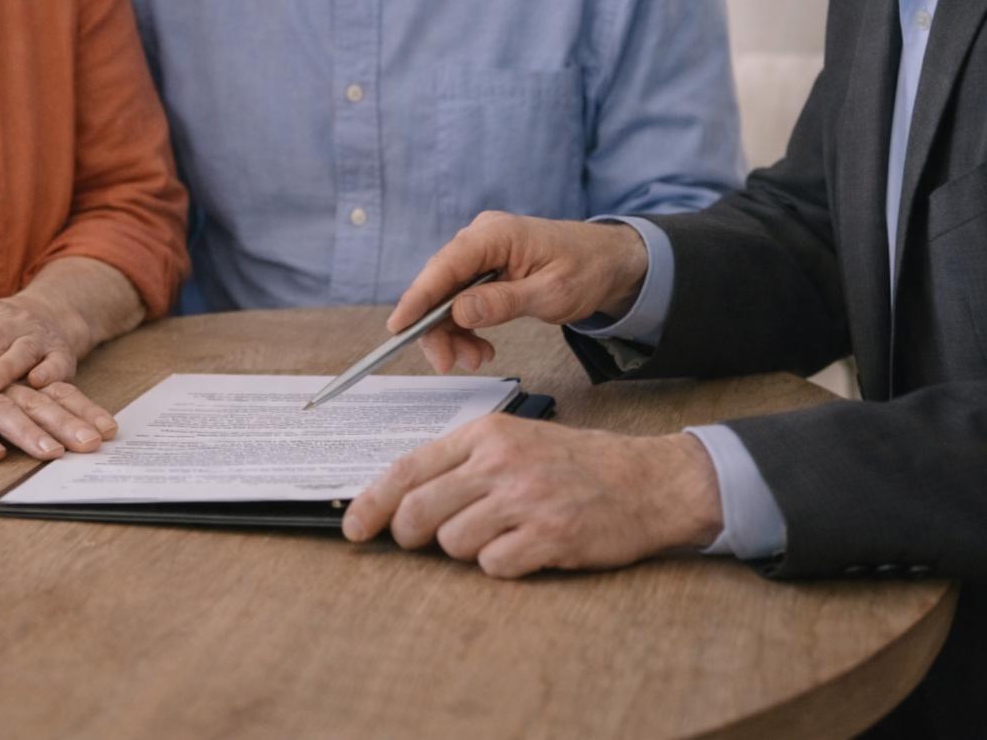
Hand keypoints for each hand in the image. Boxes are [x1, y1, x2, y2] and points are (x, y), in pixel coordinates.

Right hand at [0, 355, 115, 461]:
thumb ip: (19, 409)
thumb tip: (60, 437)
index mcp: (12, 383)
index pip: (55, 395)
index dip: (82, 411)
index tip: (109, 430)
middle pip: (37, 404)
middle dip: (67, 424)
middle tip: (93, 443)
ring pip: (2, 413)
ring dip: (27, 433)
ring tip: (51, 452)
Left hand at [341, 415, 721, 577]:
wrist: (647, 481)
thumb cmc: (574, 464)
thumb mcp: (514, 443)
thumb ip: (460, 465)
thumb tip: (399, 500)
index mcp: (485, 435)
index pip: (408, 470)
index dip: (371, 504)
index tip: (353, 529)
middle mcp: (500, 464)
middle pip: (418, 512)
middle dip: (410, 536)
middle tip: (424, 541)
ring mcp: (525, 500)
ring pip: (452, 544)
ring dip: (466, 550)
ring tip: (500, 535)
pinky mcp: (550, 537)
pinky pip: (493, 565)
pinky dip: (501, 565)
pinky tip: (526, 548)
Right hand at [388, 212, 649, 374]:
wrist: (610, 261)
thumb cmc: (587, 269)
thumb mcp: (551, 293)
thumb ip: (503, 302)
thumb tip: (459, 312)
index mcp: (495, 234)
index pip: (444, 266)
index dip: (417, 298)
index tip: (398, 328)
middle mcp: (480, 237)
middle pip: (438, 285)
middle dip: (438, 328)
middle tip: (449, 364)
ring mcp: (480, 252)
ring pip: (446, 297)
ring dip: (452, 333)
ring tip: (475, 360)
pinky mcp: (483, 268)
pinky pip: (460, 299)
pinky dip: (465, 327)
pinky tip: (480, 348)